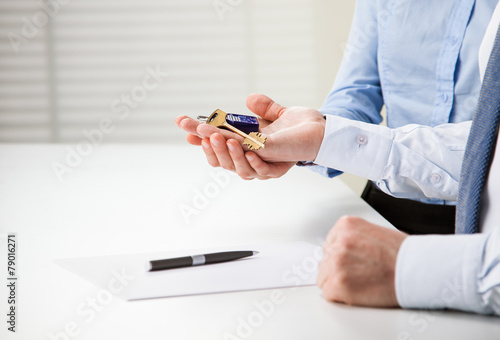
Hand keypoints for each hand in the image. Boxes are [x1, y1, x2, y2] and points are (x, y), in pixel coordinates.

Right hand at [175, 93, 325, 178]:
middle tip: (199, 130)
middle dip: (207, 146)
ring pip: (236, 168)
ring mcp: (265, 163)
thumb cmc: (302, 126)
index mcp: (248, 149)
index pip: (218, 149)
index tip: (184, 126)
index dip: (201, 140)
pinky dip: (246, 158)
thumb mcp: (278, 115)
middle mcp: (253, 160)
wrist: (324, 130)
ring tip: (216, 135)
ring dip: (225, 153)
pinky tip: (239, 146)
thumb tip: (249, 99)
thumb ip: (263, 108)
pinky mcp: (276, 162)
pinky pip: (257, 164)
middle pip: (221, 161)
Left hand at [317, 216, 407, 306]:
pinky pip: (328, 293)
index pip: (329, 244)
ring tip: (360, 283)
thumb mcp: (374, 232)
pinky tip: (357, 292)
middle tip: (358, 275)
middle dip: (338, 269)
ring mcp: (336, 262)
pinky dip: (340, 296)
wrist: (416, 270)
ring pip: (323, 277)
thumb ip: (353, 238)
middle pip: (325, 260)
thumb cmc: (402, 254)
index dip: (341, 256)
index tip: (351, 263)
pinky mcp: (338, 283)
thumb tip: (341, 249)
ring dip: (337, 283)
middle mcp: (338, 242)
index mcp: (346, 226)